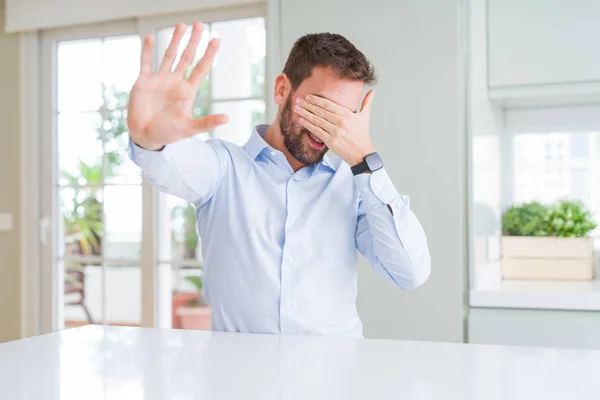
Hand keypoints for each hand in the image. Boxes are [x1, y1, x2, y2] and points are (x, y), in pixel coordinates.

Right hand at [127, 22, 227, 149]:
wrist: (146, 137)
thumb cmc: (168, 134)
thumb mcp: (189, 128)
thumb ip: (207, 122)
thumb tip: (227, 118)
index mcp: (187, 91)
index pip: (200, 68)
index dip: (209, 54)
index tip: (216, 40)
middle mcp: (175, 82)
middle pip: (186, 57)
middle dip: (193, 41)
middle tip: (200, 25)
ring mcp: (159, 80)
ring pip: (168, 55)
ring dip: (175, 40)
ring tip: (181, 25)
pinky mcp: (143, 82)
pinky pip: (146, 62)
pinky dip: (147, 50)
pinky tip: (150, 37)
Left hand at [294, 91, 375, 165]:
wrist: (361, 153)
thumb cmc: (362, 135)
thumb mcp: (365, 117)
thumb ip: (367, 103)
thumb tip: (372, 91)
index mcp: (347, 115)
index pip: (328, 105)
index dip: (317, 100)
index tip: (308, 96)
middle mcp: (341, 122)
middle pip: (321, 111)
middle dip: (308, 105)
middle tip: (298, 100)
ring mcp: (335, 132)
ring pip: (317, 120)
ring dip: (305, 113)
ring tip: (297, 108)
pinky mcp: (331, 141)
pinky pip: (317, 131)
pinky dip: (308, 125)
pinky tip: (301, 120)